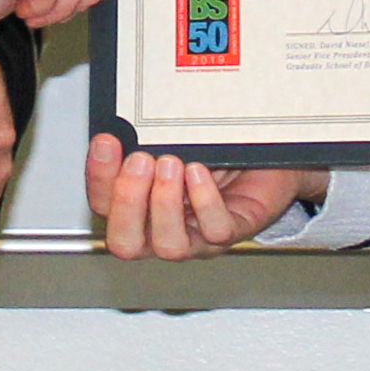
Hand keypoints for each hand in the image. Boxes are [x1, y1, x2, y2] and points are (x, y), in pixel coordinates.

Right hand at [85, 133, 318, 257]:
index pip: (103, 206)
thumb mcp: (176, 141)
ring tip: (173, 164)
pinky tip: (200, 173)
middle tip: (140, 162)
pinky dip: (205, 201)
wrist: (270, 156)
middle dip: (127, 202)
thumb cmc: (219, 153)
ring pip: (169, 246)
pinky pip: (215, 230)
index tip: (107, 141)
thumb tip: (124, 124)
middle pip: (126, 243)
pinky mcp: (234, 230)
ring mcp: (200, 237)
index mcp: (142, 208)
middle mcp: (165, 229)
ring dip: (165, 204)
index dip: (99, 177)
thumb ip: (147, 141)